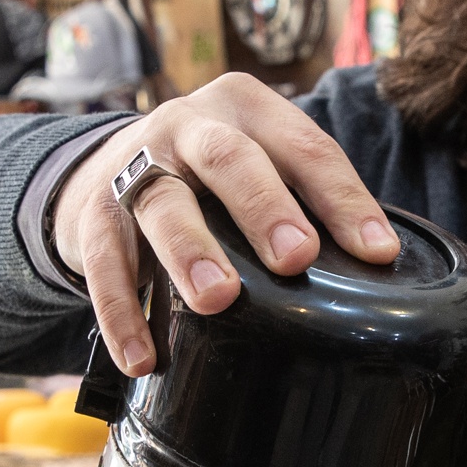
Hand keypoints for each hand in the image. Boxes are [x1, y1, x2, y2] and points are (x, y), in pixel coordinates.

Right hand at [51, 74, 397, 376]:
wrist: (99, 168)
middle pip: (230, 159)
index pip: (305, 147)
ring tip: (216, 299)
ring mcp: (134, 163)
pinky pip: (104, 261)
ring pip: (162, 203)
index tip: (376, 252)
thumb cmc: (208, 177)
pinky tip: (143, 358)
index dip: (343, 199)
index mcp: (246, 108)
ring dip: (189, 251)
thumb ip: (301, 198)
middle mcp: (188, 124)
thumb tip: (374, 266)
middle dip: (265, 208)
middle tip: (295, 257)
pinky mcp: (90, 210)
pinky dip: (121, 312)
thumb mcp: (256, 162)